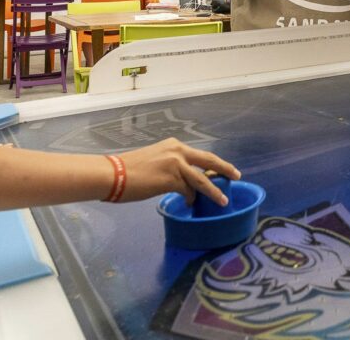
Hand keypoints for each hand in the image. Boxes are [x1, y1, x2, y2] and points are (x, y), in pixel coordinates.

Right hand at [115, 138, 239, 205]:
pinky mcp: (170, 179)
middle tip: (237, 175)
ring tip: (222, 201)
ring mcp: (175, 164)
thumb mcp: (155, 160)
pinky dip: (191, 198)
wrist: (112, 174)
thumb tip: (182, 181)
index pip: (199, 154)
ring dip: (214, 191)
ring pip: (202, 179)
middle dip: (225, 168)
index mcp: (173, 145)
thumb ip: (170, 166)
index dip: (212, 163)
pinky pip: (188, 191)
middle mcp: (177, 151)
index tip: (222, 169)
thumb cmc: (127, 170)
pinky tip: (192, 204)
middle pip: (209, 160)